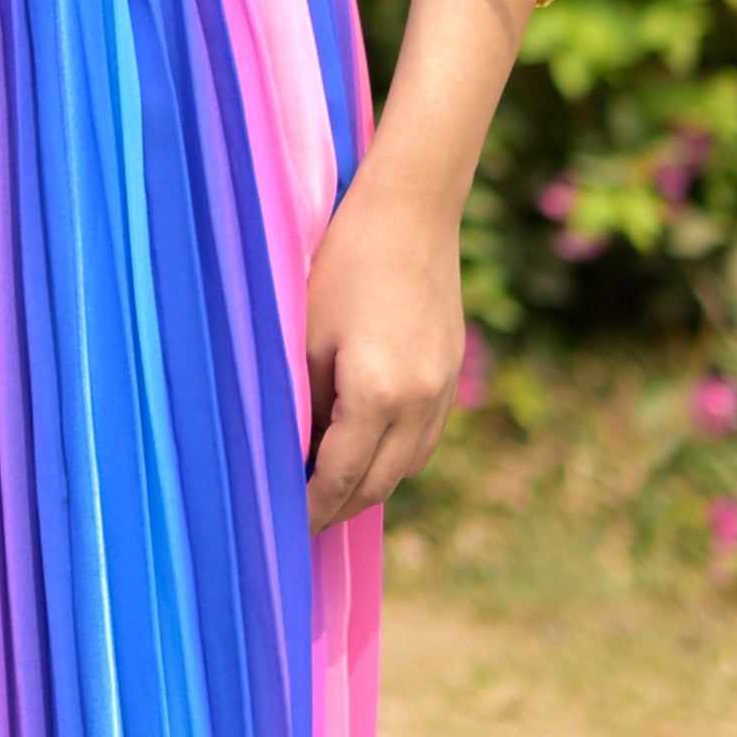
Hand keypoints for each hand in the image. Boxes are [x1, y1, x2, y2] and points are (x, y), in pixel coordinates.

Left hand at [302, 163, 469, 531]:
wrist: (410, 211)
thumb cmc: (343, 262)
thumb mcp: (305, 336)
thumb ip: (302, 403)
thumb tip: (296, 454)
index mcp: (377, 393)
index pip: (339, 476)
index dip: (311, 507)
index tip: (285, 525)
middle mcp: (419, 401)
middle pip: (377, 485)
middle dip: (338, 508)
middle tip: (302, 520)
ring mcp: (443, 389)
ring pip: (406, 467)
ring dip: (369, 485)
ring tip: (330, 485)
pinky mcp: (452, 373)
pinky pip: (424, 438)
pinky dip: (395, 455)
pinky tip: (366, 445)